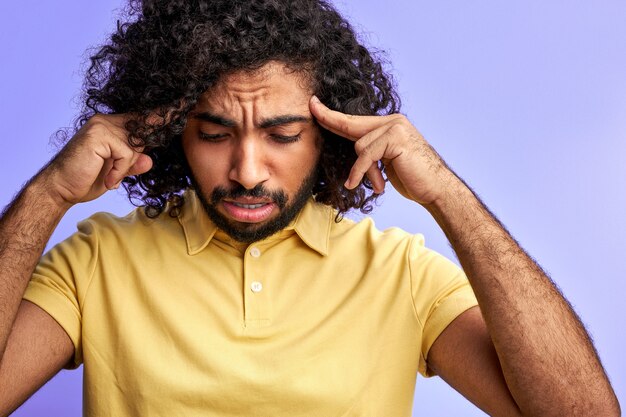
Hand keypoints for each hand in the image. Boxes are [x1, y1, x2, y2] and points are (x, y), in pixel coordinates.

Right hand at [42, 114, 152, 206]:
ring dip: (126, 167)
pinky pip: (126, 154)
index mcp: (111, 126)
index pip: (140, 119)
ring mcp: (102, 126)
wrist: (61, 188)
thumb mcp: (117, 172)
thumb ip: (132, 164)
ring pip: (135, 146)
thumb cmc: (86, 179)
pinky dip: (120, 171)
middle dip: (143, 150)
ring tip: (110, 177)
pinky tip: (108, 179)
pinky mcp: (99, 135)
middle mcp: (106, 121)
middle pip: (143, 131)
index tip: (179, 106)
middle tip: (126, 165)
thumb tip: (149, 160)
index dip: (160, 117)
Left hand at [309, 96, 457, 205]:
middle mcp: (393, 121)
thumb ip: (371, 152)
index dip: (333, 116)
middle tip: (311, 107)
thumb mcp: (386, 162)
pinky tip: (360, 183)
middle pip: (352, 125)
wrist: (437, 189)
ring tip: (379, 183)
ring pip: (359, 146)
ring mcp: (395, 127)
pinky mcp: (395, 138)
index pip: (356, 121)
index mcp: (390, 125)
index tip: (315, 105)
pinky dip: (361, 171)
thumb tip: (353, 147)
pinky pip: (366, 155)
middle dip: (330, 119)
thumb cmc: (413, 179)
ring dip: (364, 170)